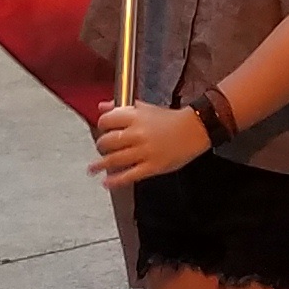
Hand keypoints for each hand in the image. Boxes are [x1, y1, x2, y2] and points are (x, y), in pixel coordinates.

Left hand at [89, 99, 213, 187]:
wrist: (194, 129)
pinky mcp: (152, 167)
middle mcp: (137, 134)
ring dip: (100, 165)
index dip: (101, 126)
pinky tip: (107, 182)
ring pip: (114, 159)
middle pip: (108, 142)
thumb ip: (121, 107)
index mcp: (135, 117)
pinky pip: (129, 175)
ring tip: (93, 168)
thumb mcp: (145, 108)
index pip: (107, 121)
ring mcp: (144, 151)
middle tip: (101, 149)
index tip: (102, 130)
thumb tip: (102, 106)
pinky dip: (115, 180)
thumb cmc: (170, 119)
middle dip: (100, 146)